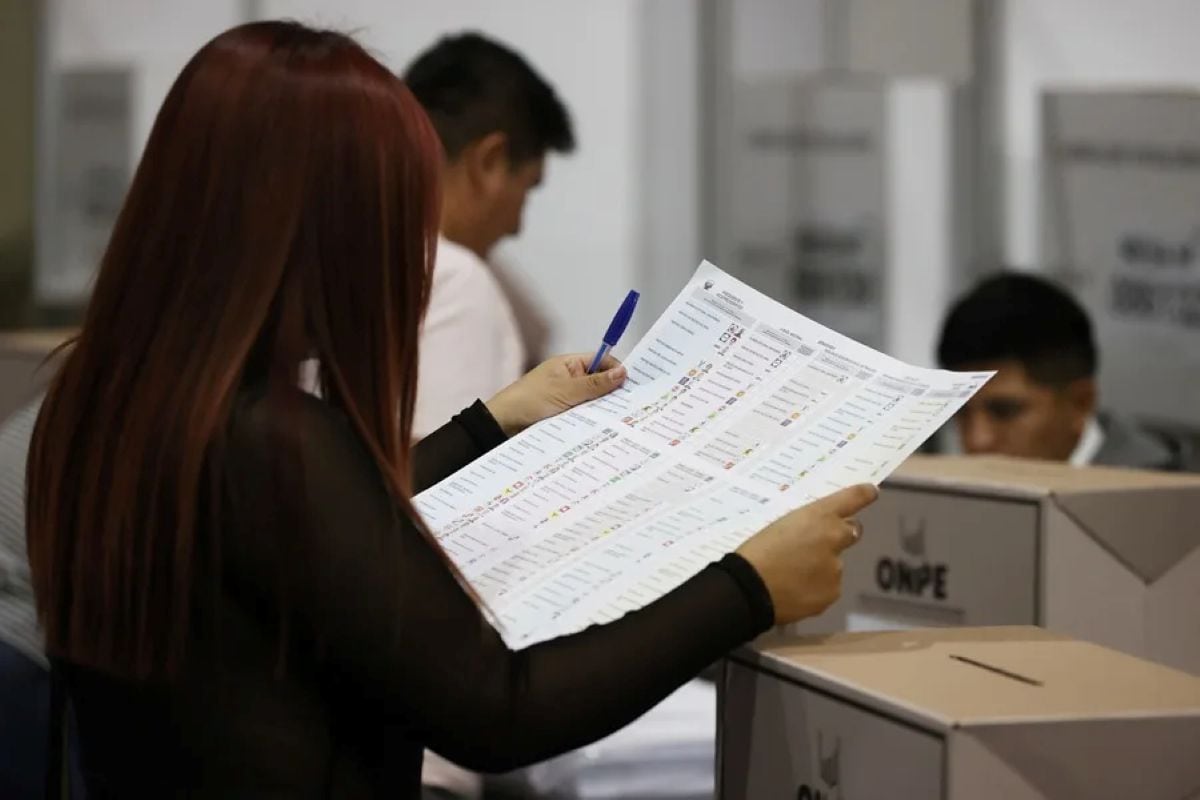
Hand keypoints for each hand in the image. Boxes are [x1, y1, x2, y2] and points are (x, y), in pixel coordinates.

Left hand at [486, 354, 627, 436]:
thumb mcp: (565, 391)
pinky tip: (605, 431)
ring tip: (621, 421)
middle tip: (632, 406)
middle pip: (601, 384)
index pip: (602, 362)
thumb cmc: (528, 401)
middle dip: (614, 393)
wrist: (502, 425)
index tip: (633, 384)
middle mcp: (571, 380)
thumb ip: (595, 384)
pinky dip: (594, 423)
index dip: (617, 371)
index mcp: (570, 365)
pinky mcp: (566, 418)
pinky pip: (586, 418)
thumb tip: (622, 373)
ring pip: (595, 403)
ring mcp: (569, 400)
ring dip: (604, 411)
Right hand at [736, 484, 877, 624]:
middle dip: (840, 535)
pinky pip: (827, 587)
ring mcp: (836, 567)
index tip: (871, 492)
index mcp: (818, 515)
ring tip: (791, 575)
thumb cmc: (757, 552)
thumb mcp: (780, 526)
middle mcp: (834, 538)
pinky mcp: (832, 592)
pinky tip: (794, 591)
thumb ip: (806, 528)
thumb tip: (819, 537)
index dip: (863, 494)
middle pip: (850, 532)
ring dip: (821, 567)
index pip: (851, 499)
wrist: (749, 589)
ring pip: (834, 564)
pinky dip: (815, 588)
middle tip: (817, 544)